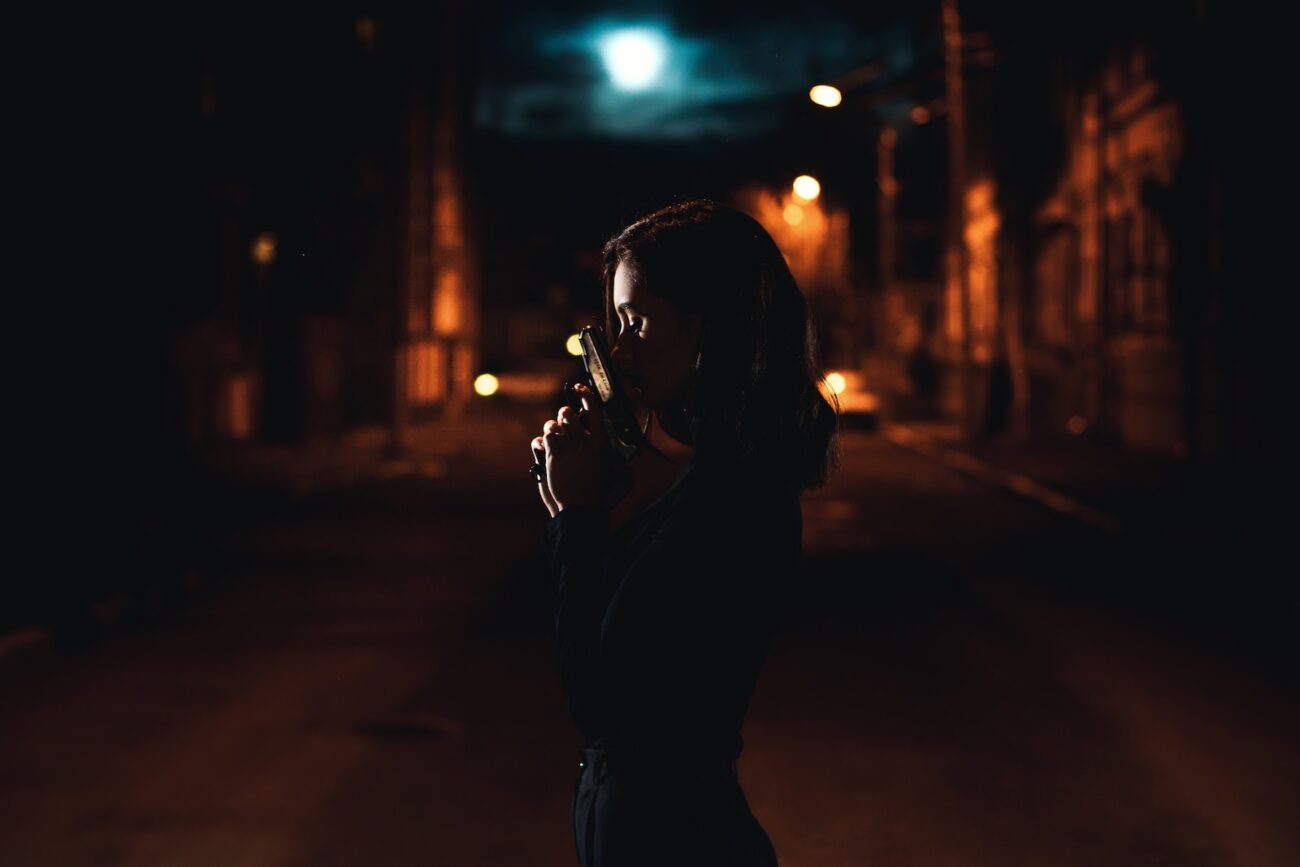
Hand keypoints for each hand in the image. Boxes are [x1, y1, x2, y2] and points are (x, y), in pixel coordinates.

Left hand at [536, 384, 607, 513]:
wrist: (581, 508)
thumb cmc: (595, 492)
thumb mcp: (607, 469)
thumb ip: (601, 451)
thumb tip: (598, 438)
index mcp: (601, 444)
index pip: (595, 411)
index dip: (586, 395)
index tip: (580, 387)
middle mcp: (585, 443)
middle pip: (569, 414)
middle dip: (562, 415)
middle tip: (562, 420)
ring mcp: (569, 448)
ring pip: (554, 425)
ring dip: (551, 429)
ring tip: (553, 438)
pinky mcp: (554, 456)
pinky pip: (544, 438)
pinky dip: (542, 442)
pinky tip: (545, 449)